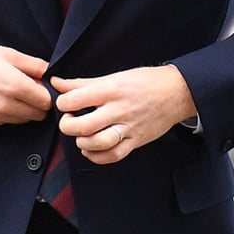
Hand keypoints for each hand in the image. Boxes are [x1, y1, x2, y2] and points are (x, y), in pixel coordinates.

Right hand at [0, 36, 51, 128]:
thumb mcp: (8, 53)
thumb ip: (34, 65)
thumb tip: (51, 74)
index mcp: (14, 86)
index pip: (46, 102)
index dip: (47, 93)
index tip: (41, 86)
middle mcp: (5, 106)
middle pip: (37, 115)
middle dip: (37, 103)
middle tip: (27, 89)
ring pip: (22, 120)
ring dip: (22, 109)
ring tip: (9, 92)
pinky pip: (5, 122)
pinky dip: (6, 113)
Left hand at [52, 65, 196, 163]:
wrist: (176, 92)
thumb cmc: (144, 82)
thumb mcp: (113, 77)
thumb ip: (82, 83)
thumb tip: (56, 83)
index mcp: (111, 90)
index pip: (75, 100)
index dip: (62, 103)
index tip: (64, 104)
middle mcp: (119, 109)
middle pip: (83, 125)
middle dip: (67, 126)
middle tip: (68, 122)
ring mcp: (128, 127)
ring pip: (98, 143)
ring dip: (82, 142)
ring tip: (80, 135)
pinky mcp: (136, 141)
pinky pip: (113, 155)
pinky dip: (97, 157)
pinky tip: (90, 150)